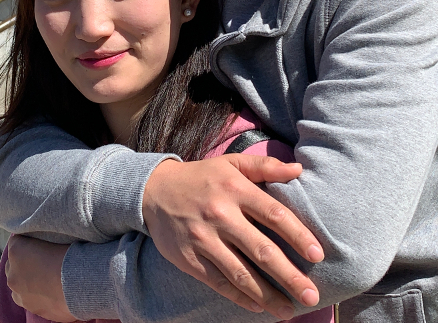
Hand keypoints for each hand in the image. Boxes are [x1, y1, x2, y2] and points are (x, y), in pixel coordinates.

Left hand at [5, 235, 76, 321]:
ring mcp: (18, 294)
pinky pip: (27, 298)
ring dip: (27, 280)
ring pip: (18, 283)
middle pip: (14, 263)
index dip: (30, 241)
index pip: (17, 240)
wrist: (79, 284)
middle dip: (25, 261)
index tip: (41, 242)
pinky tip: (50, 290)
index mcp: (16, 250)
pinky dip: (35, 294)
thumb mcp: (56, 236)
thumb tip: (43, 242)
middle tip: (45, 259)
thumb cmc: (70, 255)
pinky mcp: (29, 308)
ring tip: (47, 277)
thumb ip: (43, 239)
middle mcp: (12, 272)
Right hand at [142, 155, 322, 319]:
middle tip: (312, 296)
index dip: (298, 235)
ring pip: (241, 273)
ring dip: (268, 296)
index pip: (274, 214)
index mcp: (235, 188)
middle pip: (262, 250)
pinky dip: (240, 297)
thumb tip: (299, 169)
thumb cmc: (202, 177)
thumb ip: (265, 167)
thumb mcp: (231, 163)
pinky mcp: (189, 259)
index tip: (318, 255)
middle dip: (290, 276)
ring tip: (289, 311)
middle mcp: (221, 214)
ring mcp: (204, 238)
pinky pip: (219, 282)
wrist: (154, 190)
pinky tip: (258, 306)